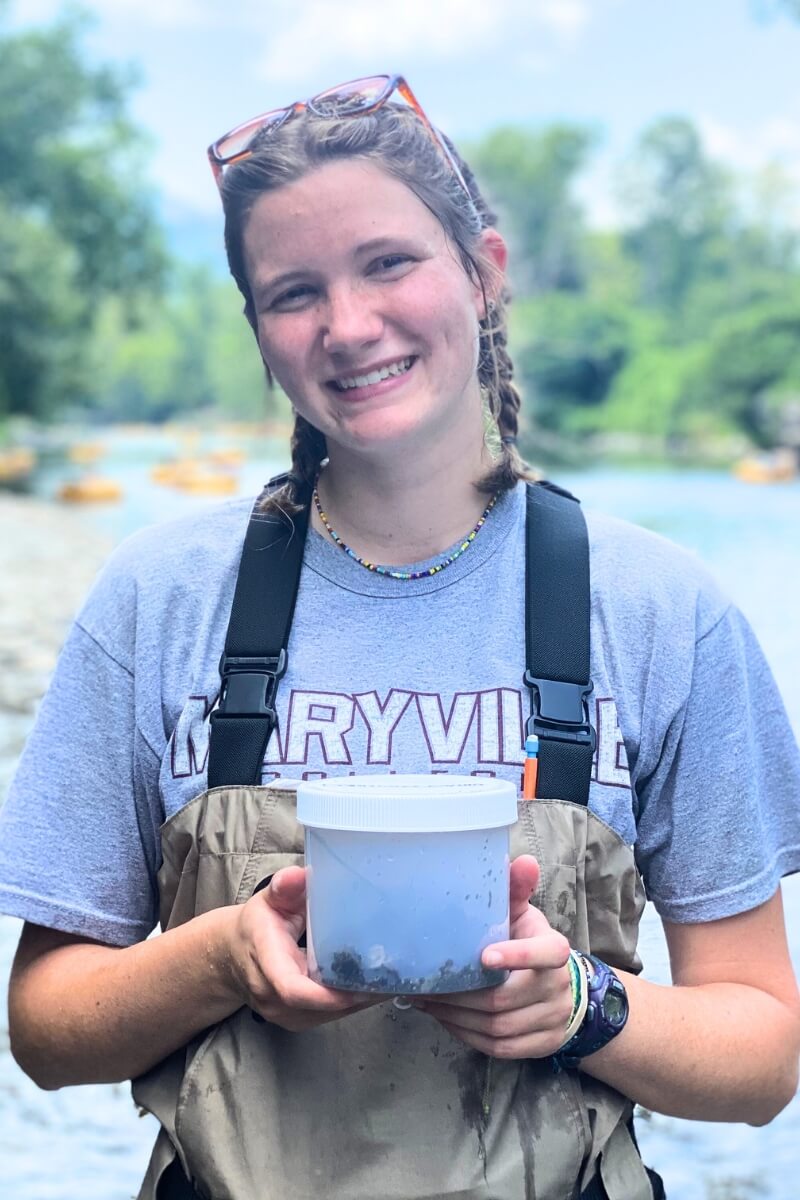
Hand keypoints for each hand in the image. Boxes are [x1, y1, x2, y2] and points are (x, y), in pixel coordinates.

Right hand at [227, 865, 379, 1030]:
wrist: (231, 956)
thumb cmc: (257, 925)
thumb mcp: (269, 899)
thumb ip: (284, 887)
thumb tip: (299, 875)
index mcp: (266, 961)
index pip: (292, 988)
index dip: (327, 994)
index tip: (361, 986)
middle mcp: (271, 995)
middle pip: (318, 1006)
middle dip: (357, 994)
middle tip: (394, 973)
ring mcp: (282, 1013)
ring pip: (327, 1015)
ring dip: (359, 1000)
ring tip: (390, 978)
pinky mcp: (295, 1020)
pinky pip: (328, 1017)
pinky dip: (351, 1003)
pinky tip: (372, 986)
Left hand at [412, 855, 572, 1058]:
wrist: (563, 991)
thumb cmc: (530, 943)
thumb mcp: (524, 915)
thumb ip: (517, 890)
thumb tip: (523, 861)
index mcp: (554, 951)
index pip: (544, 954)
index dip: (517, 956)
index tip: (484, 956)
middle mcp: (557, 988)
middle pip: (504, 998)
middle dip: (461, 995)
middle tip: (426, 984)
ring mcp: (551, 1020)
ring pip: (498, 1027)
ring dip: (457, 1017)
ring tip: (427, 1001)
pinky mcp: (540, 1045)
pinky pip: (499, 1048)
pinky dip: (467, 1035)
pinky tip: (445, 1019)